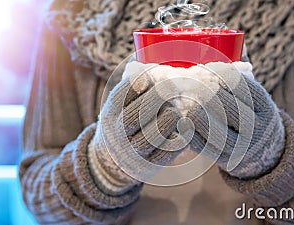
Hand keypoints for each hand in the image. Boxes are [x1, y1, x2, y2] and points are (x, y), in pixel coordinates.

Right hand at [91, 69, 188, 189]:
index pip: (123, 94)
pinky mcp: (148, 166)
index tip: (153, 74)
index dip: (140, 81)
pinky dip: (178, 139)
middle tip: (172, 88)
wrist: (110, 162)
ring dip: (170, 118)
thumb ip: (129, 88)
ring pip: (155, 134)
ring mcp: (133, 152)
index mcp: (109, 114)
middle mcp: (118, 134)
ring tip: (175, 110)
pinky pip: (167, 152)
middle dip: (159, 97)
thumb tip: (146, 62)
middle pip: (139, 112)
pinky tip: (183, 128)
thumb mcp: (117, 106)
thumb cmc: (121, 123)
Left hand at [186, 62, 284, 178]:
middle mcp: (256, 128)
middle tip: (188, 82)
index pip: (243, 87)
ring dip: (196, 114)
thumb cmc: (250, 111)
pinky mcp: (224, 158)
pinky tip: (181, 122)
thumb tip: (233, 39)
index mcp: (265, 107)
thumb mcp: (254, 93)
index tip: (207, 67)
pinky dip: (190, 134)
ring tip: (182, 101)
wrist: (264, 150)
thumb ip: (243, 70)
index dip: (222, 75)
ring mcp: (240, 146)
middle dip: (205, 93)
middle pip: (228, 107)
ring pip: (216, 130)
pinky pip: (204, 147)